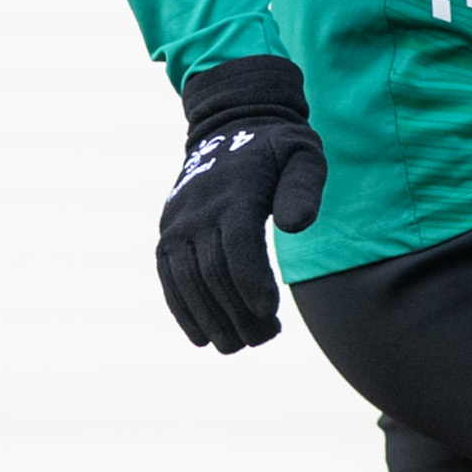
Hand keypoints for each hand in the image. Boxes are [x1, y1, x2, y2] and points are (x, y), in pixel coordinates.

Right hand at [156, 55, 327, 352]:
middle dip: (237, 312)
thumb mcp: (304, 155)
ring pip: (186, 280)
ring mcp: (178, 223)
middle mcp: (198, 210)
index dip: (252, 284)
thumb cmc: (278, 148)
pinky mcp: (167, 234)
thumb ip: (305, 188)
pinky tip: (202, 337)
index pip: (238, 246)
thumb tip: (296, 226)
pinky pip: (168, 277)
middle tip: (263, 338)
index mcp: (234, 193)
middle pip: (213, 271)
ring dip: (210, 319)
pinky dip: (182, 310)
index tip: (270, 314)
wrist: (230, 127)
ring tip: (238, 345)